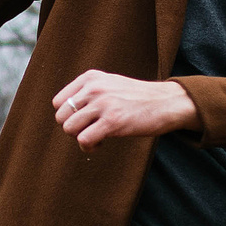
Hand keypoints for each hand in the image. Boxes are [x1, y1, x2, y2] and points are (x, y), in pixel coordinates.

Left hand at [53, 70, 196, 149]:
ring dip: (80, 139)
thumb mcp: (110, 83)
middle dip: (73, 129)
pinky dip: (89, 147)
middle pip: (61, 117)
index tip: (84, 120)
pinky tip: (101, 143)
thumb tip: (64, 112)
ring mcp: (103, 104)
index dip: (68, 116)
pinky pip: (84, 140)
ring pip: (69, 129)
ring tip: (96, 137)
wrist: (166, 102)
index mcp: (90, 77)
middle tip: (90, 130)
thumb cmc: (137, 97)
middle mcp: (94, 88)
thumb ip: (88, 91)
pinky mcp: (112, 122)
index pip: (58, 102)